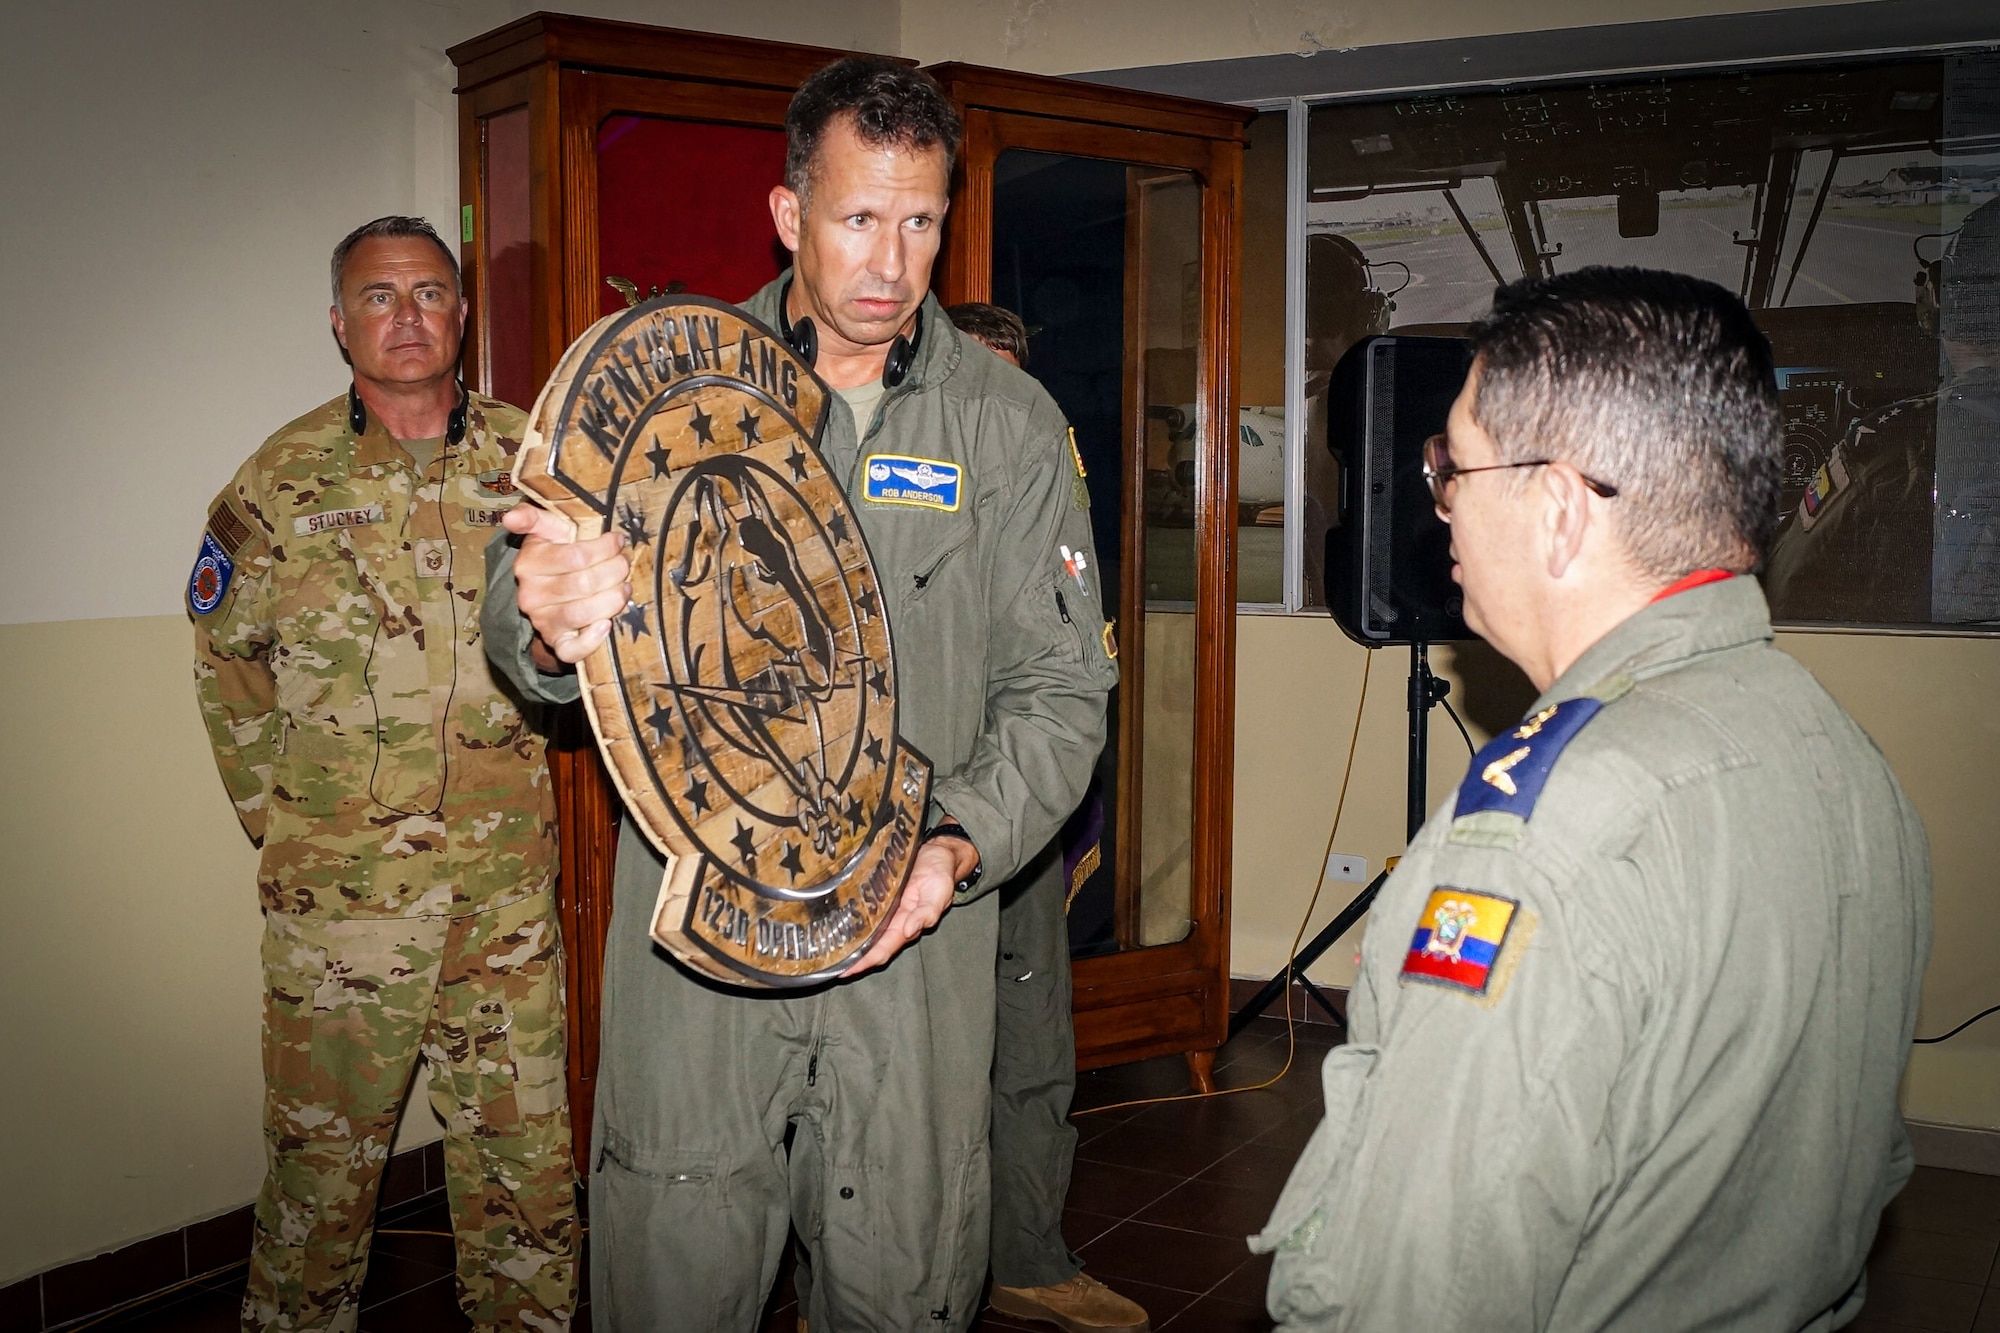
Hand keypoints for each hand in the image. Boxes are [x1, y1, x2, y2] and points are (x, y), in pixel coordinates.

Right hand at [502, 503, 630, 665]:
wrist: (546, 593)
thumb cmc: (556, 553)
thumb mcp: (546, 531)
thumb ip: (532, 517)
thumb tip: (509, 517)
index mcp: (529, 563)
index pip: (576, 556)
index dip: (604, 548)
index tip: (617, 541)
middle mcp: (531, 595)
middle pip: (585, 584)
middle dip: (614, 571)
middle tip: (624, 563)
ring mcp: (542, 621)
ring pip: (583, 614)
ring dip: (613, 599)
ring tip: (623, 588)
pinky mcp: (555, 642)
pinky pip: (572, 650)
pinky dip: (592, 639)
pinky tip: (606, 624)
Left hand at [840, 839, 966, 976]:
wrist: (938, 852)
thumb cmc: (940, 873)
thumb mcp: (939, 892)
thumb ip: (927, 913)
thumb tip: (909, 931)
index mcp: (908, 923)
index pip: (883, 949)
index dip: (865, 962)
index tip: (845, 971)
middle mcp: (894, 919)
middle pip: (869, 944)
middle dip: (851, 957)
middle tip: (827, 964)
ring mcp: (884, 907)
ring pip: (863, 930)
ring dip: (847, 941)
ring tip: (826, 948)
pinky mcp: (878, 893)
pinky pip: (862, 909)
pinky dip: (849, 919)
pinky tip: (834, 920)